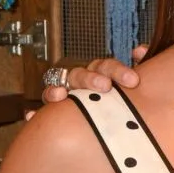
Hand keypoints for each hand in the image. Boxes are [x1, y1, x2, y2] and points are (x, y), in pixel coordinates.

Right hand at [28, 45, 147, 119]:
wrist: (108, 122)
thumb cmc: (122, 95)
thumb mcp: (133, 81)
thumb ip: (141, 64)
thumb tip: (140, 50)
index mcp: (100, 73)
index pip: (105, 66)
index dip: (118, 70)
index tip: (133, 80)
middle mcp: (79, 81)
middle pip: (80, 74)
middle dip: (91, 79)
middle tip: (105, 87)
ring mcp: (63, 95)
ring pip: (55, 87)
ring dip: (55, 89)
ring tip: (59, 95)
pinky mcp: (50, 113)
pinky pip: (38, 112)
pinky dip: (34, 113)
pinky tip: (32, 116)